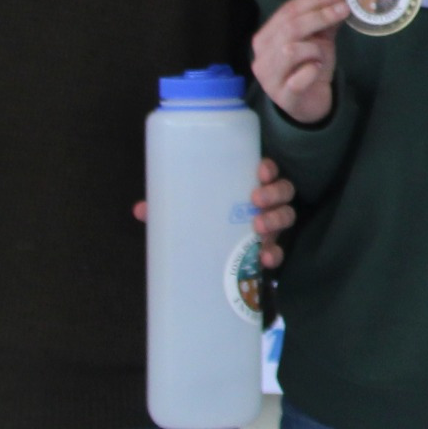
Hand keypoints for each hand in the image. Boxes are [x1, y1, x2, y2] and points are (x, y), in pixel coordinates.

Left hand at [129, 158, 297, 272]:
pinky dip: (275, 254)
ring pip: (287, 216)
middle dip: (273, 193)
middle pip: (283, 192)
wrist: (211, 258)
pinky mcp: (271, 248)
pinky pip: (280, 250)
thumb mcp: (188, 210)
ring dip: (276, 219)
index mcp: (248, 186)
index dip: (269, 168)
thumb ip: (167, 207)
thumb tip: (140, 209)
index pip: (268, 171)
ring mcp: (272, 226)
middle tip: (255, 200)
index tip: (260, 169)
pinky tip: (265, 260)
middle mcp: (266, 203)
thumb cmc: (203, 220)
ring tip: (259, 227)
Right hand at [253, 0, 351, 126]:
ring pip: (290, 50)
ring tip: (323, 54)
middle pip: (289, 27)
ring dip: (314, 48)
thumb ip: (325, 22)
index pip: (288, 10)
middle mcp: (262, 56)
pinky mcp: (284, 98)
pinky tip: (317, 70)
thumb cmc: (310, 68)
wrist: (310, 103)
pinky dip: (311, 71)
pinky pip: (298, 80)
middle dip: (320, 15)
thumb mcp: (319, 41)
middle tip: (344, 8)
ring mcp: (269, 78)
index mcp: (266, 37)